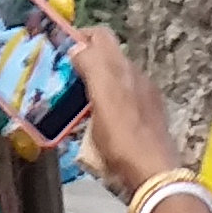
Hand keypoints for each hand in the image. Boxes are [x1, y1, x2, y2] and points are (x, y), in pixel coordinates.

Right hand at [68, 25, 182, 199]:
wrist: (153, 175)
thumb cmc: (123, 137)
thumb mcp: (103, 96)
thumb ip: (92, 65)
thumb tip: (78, 46)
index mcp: (124, 69)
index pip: (100, 37)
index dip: (79, 37)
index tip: (58, 51)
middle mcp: (137, 78)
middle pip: (107, 59)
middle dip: (83, 63)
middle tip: (60, 79)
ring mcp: (144, 100)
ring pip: (113, 82)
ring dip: (93, 86)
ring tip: (73, 104)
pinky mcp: (147, 121)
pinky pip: (120, 104)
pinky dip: (105, 106)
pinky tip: (96, 124)